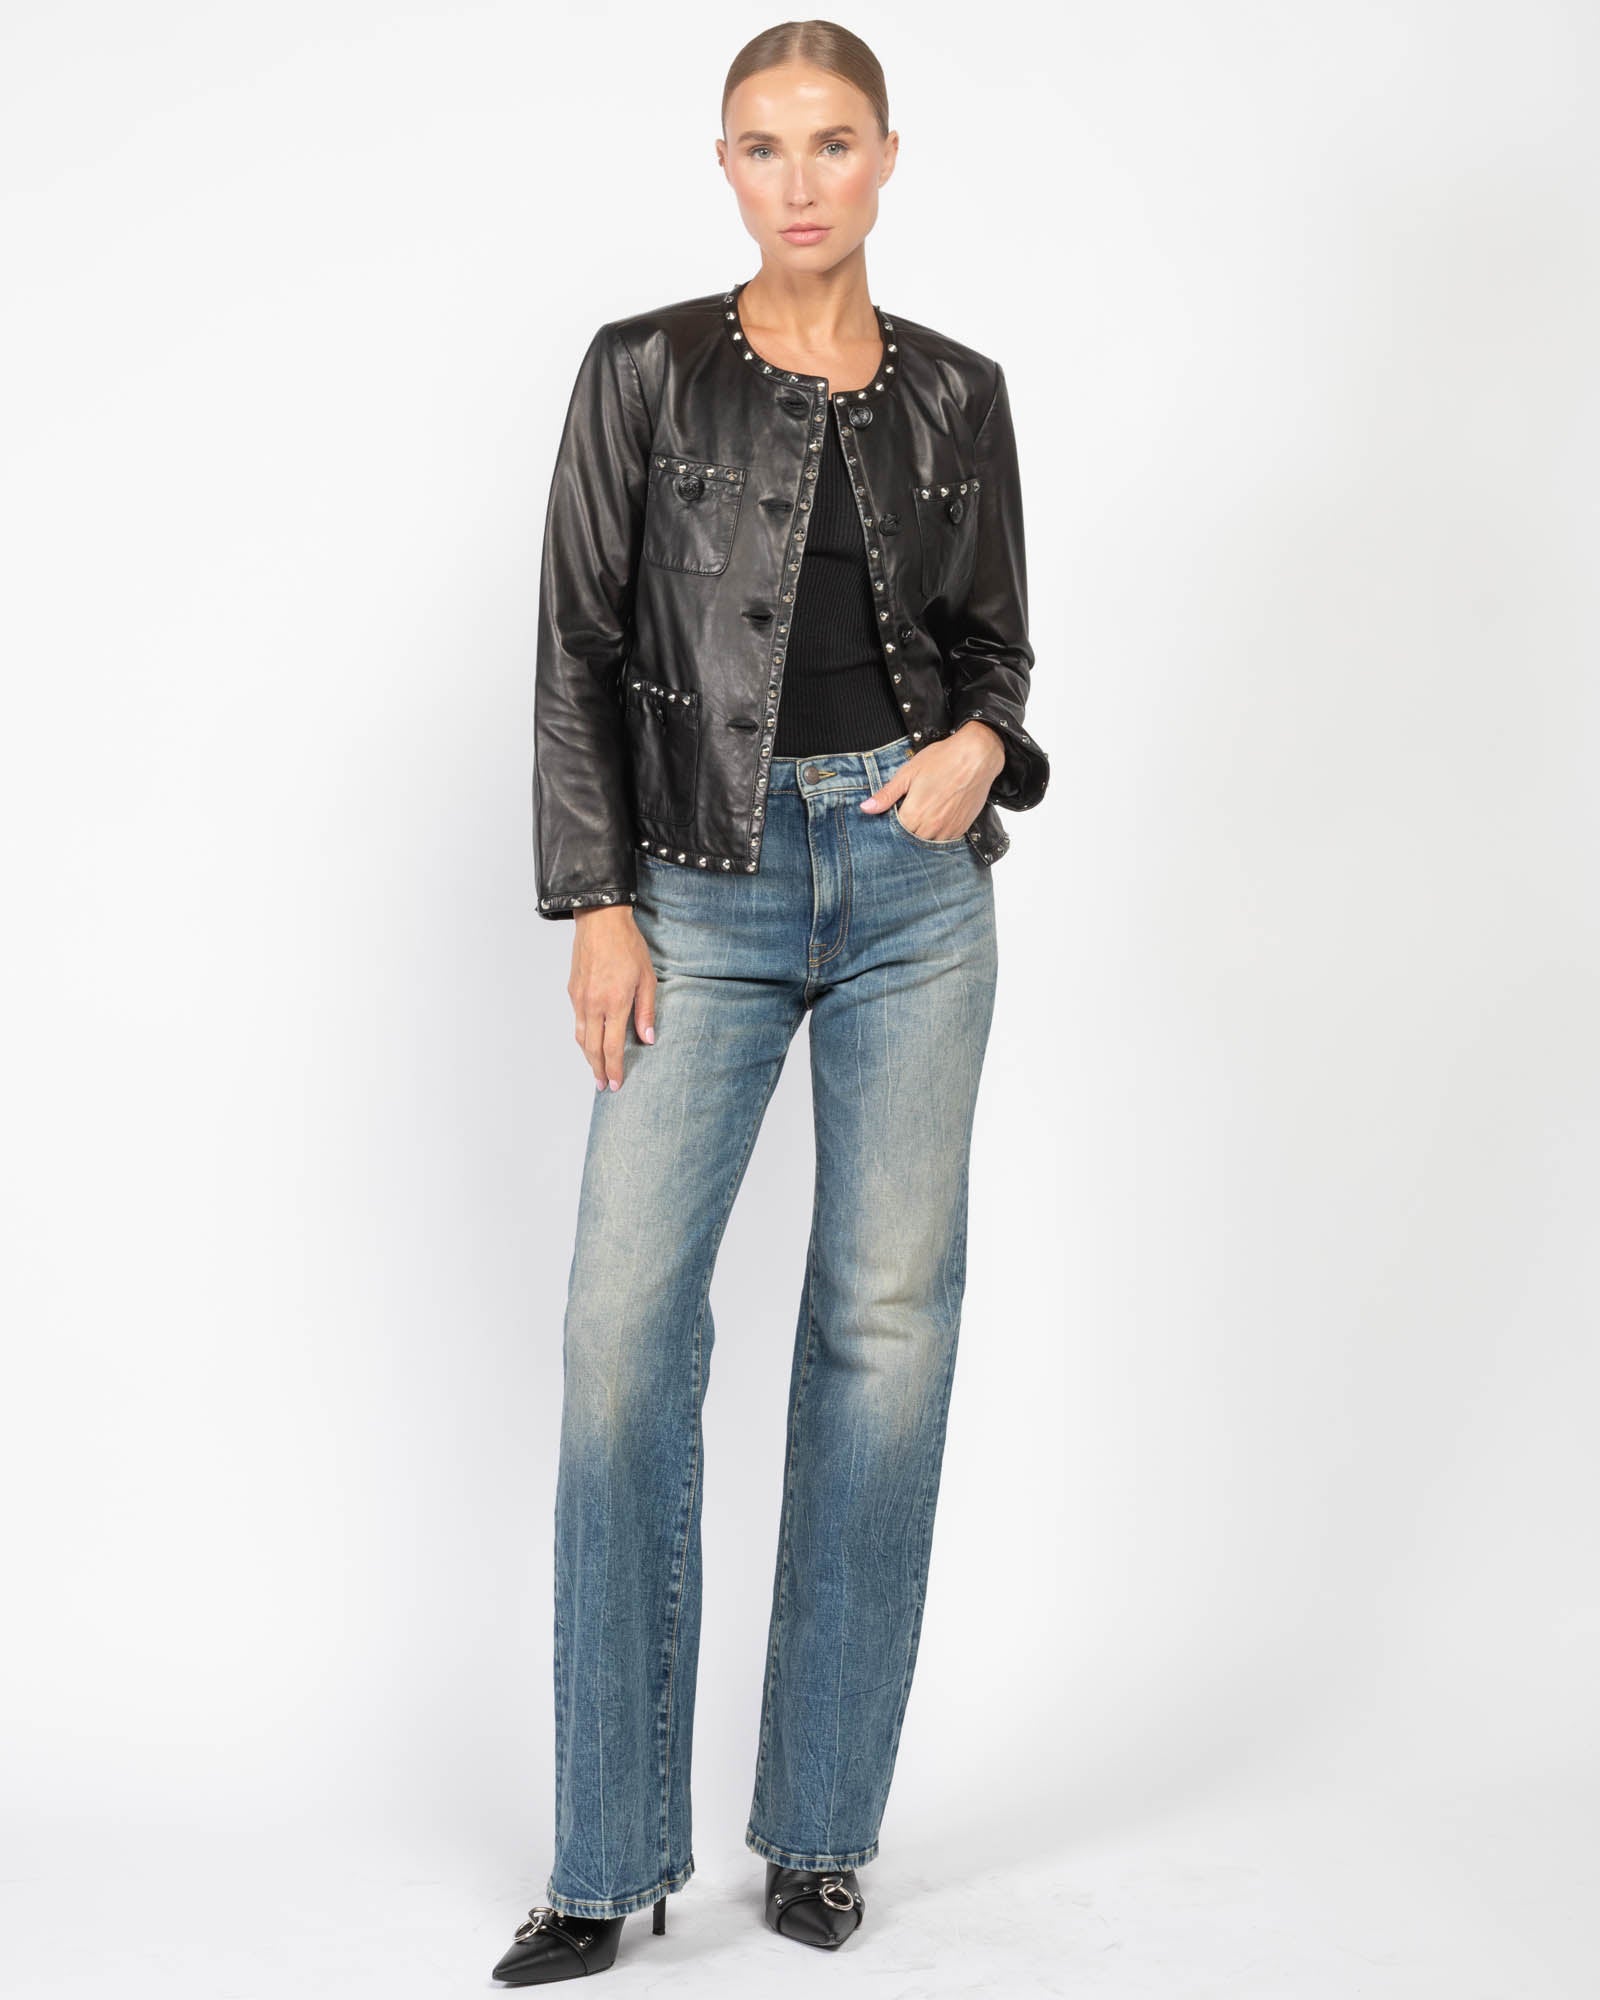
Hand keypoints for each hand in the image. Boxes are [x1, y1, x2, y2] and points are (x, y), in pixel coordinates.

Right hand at [569, 906, 655, 1089]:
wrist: (600, 921)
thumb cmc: (627, 946)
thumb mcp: (647, 978)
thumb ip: (646, 1011)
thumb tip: (647, 1038)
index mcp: (614, 1003)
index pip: (612, 1047)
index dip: (615, 1069)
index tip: (616, 1084)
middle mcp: (593, 1005)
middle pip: (592, 1048)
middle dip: (598, 1070)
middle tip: (604, 1085)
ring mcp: (580, 998)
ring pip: (580, 1037)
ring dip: (588, 1057)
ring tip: (596, 1069)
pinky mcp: (573, 991)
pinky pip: (576, 1021)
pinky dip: (582, 1037)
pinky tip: (589, 1041)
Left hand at [858, 720, 1005, 841]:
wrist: (977, 756)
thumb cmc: (942, 760)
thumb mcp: (908, 773)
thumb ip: (887, 795)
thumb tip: (866, 809)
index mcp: (914, 815)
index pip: (893, 832)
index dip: (890, 823)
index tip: (892, 813)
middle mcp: (931, 828)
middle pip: (909, 840)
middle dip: (905, 830)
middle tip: (908, 812)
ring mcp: (947, 831)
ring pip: (927, 843)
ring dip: (921, 834)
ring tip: (923, 815)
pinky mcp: (961, 829)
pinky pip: (944, 841)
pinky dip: (937, 834)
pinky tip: (936, 819)